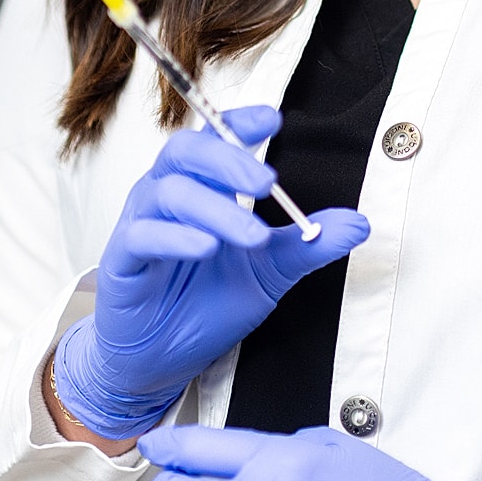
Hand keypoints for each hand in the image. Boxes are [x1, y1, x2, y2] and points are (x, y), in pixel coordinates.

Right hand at [54, 107, 369, 439]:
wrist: (162, 358)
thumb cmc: (208, 301)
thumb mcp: (270, 271)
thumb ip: (308, 243)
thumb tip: (359, 224)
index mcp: (203, 185)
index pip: (216, 136)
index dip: (239, 123)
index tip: (273, 122)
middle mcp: (168, 193)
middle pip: (188, 151)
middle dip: (229, 161)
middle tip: (267, 183)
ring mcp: (142, 222)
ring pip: (170, 193)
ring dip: (216, 209)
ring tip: (253, 235)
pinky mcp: (122, 259)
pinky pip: (143, 235)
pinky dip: (176, 237)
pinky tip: (206, 247)